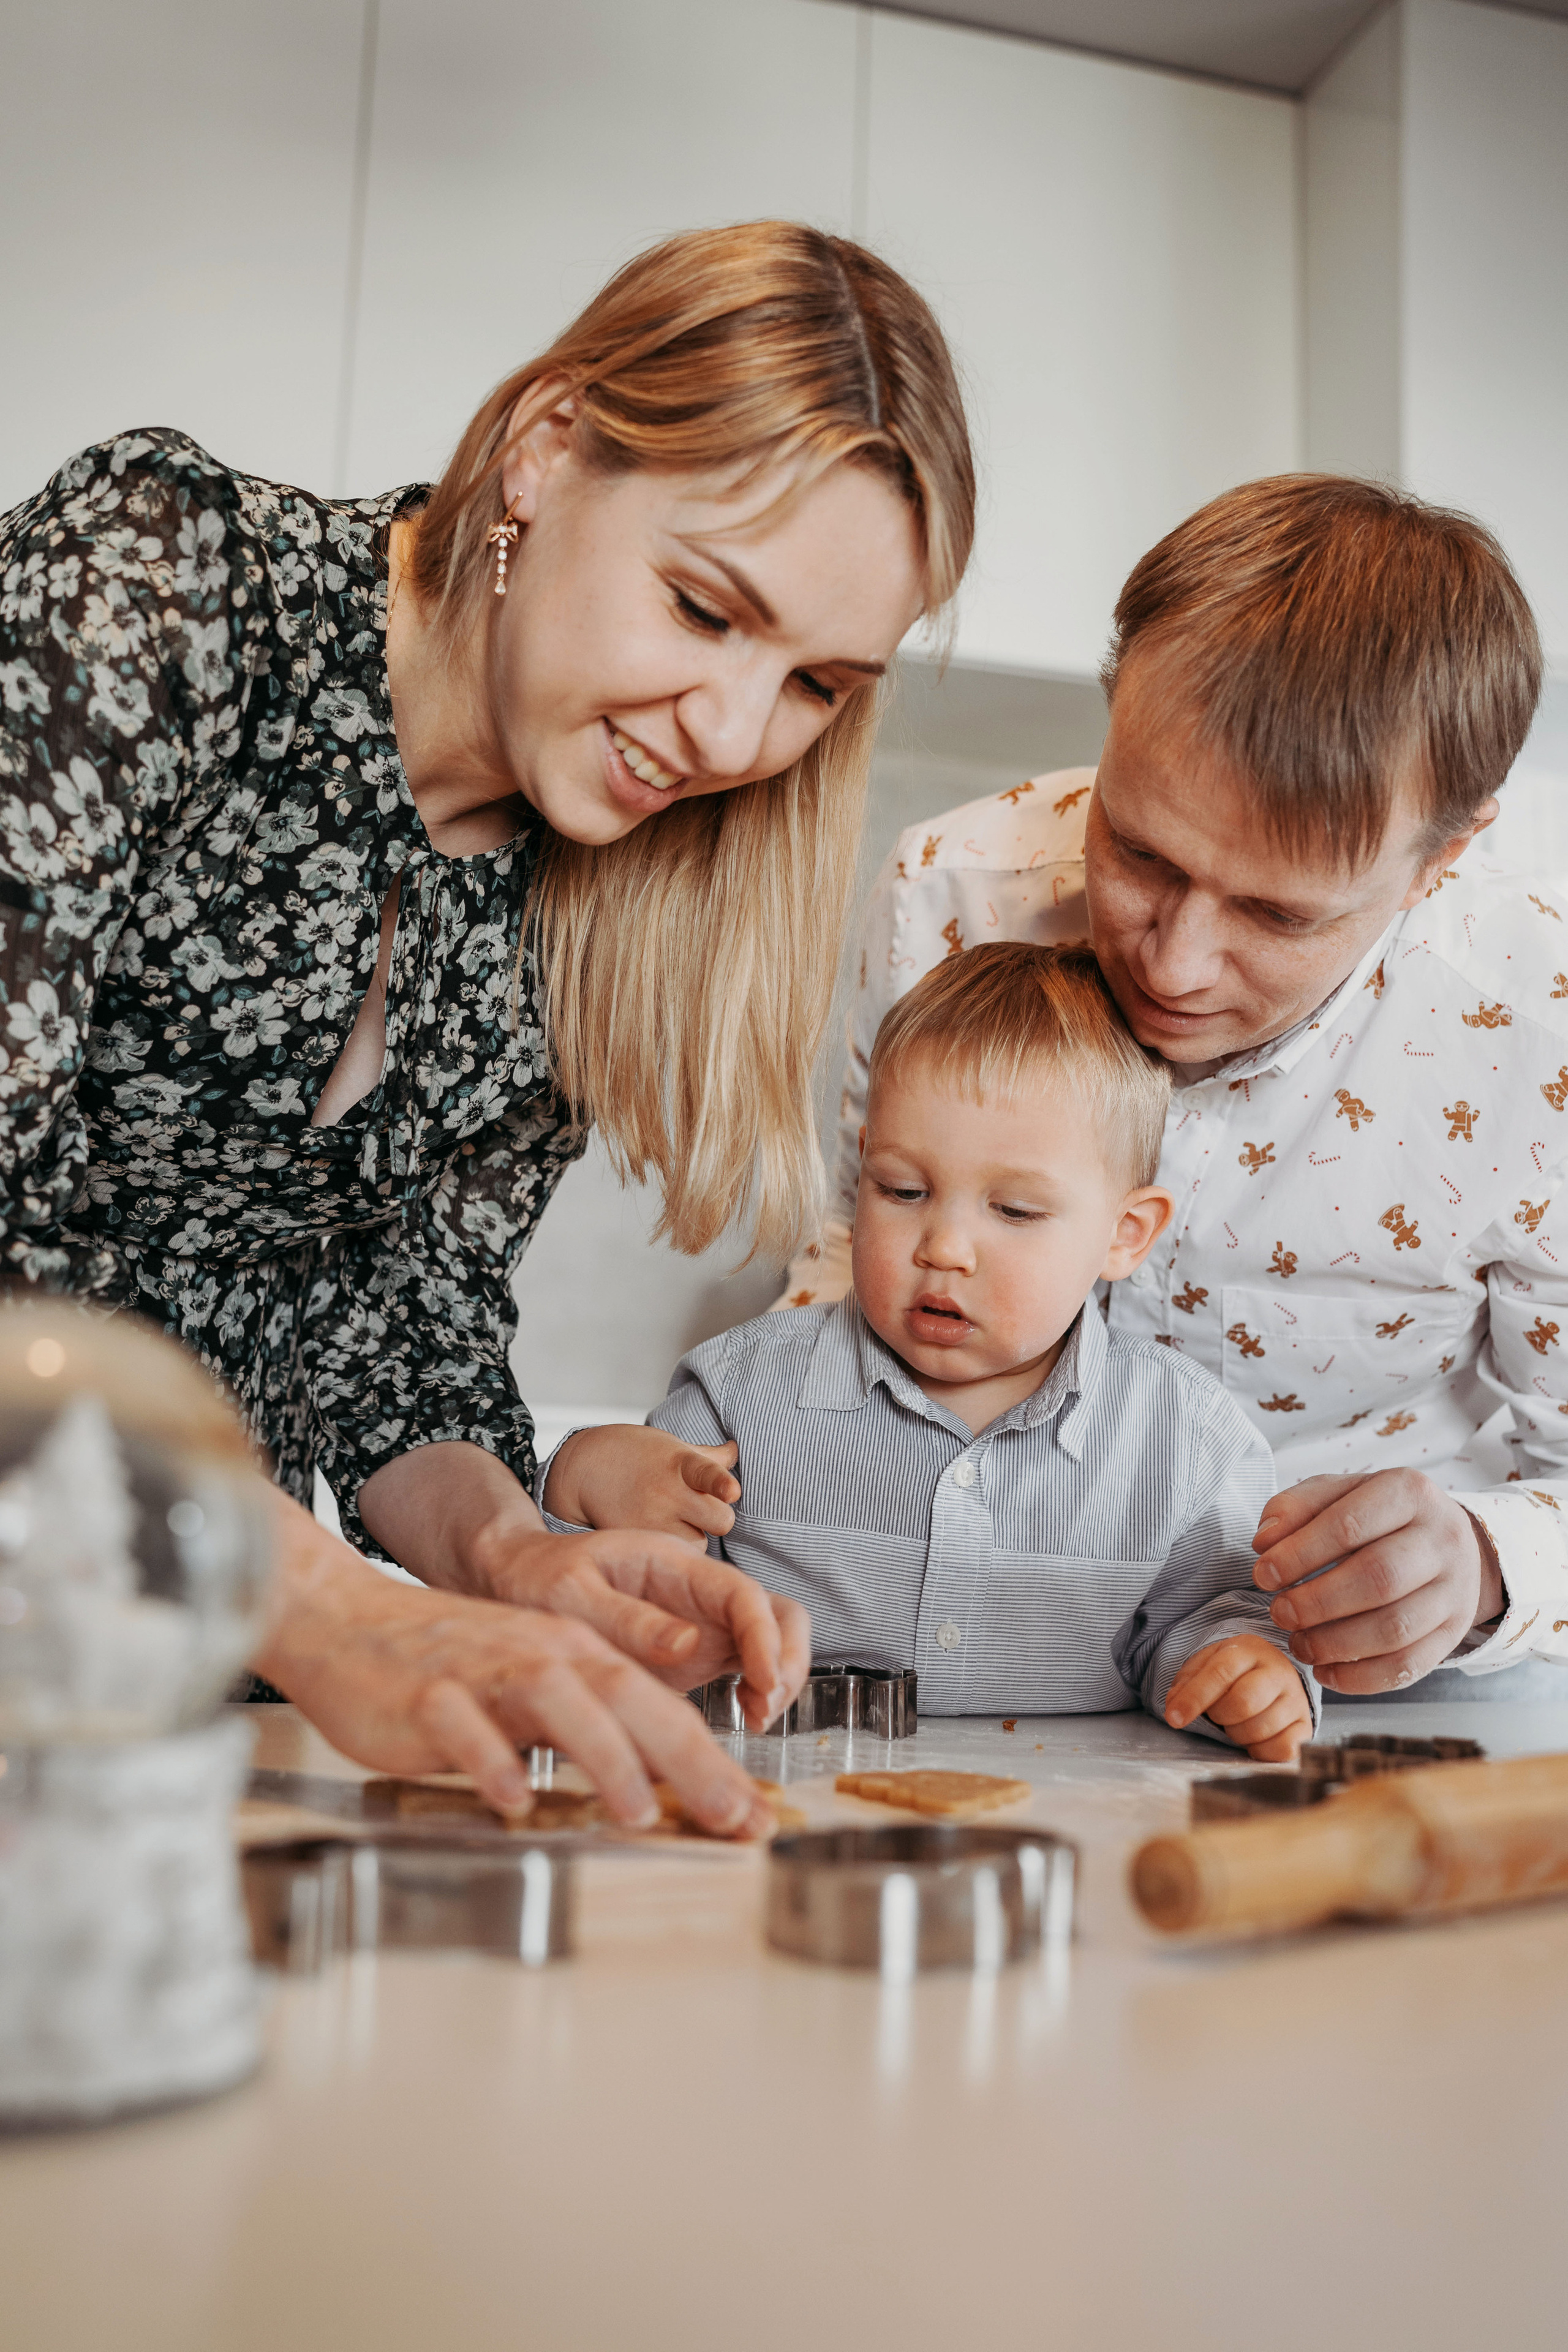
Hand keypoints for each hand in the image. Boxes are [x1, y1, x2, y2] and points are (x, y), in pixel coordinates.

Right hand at [254, 1489, 777, 1835]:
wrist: (346, 1621)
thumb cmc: (444, 1664)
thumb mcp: (528, 1685)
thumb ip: (584, 1726)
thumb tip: (653, 1785)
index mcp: (572, 1653)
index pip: (657, 1705)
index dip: (710, 1759)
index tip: (753, 1815)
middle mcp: (539, 1655)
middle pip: (627, 1697)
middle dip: (688, 1758)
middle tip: (731, 1816)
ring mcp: (483, 1673)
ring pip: (557, 1702)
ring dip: (603, 1755)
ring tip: (639, 1810)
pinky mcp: (426, 1695)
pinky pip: (465, 1727)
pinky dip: (492, 1760)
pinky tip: (513, 1798)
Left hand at [471, 1511, 809, 1731]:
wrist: (516, 1582)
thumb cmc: (537, 1579)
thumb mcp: (570, 1593)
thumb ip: (628, 1618)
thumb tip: (690, 1644)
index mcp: (673, 1565)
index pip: (743, 1593)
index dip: (765, 1636)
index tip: (764, 1681)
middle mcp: (698, 1593)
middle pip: (778, 1614)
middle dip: (789, 1659)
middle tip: (767, 1708)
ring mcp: (701, 1625)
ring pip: (771, 1643)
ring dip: (780, 1680)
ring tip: (758, 1719)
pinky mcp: (694, 1657)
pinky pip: (747, 1670)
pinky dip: (760, 1694)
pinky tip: (745, 1717)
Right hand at [545, 1423, 740, 1545]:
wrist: (585, 1467)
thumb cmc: (638, 1456)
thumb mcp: (673, 1447)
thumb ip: (709, 1456)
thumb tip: (736, 1450)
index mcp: (680, 1464)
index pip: (706, 1473)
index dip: (720, 1483)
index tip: (732, 1491)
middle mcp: (667, 1493)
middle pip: (721, 1520)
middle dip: (718, 1518)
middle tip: (699, 1509)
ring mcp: (652, 1520)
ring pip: (699, 1545)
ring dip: (694, 1537)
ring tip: (673, 1521)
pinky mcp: (636, 1541)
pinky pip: (672, 1558)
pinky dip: (671, 1551)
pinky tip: (657, 1533)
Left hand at [1164, 1635, 1312, 1761]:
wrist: (1273, 1671)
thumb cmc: (1234, 1672)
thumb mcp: (1206, 1665)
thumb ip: (1186, 1684)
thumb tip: (1175, 1710)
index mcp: (1248, 1650)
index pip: (1220, 1673)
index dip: (1194, 1698)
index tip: (1174, 1718)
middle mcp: (1277, 1672)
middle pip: (1243, 1703)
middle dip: (1220, 1716)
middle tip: (1218, 1715)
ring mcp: (1296, 1698)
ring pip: (1260, 1729)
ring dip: (1237, 1735)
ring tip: (1236, 1722)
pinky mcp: (1306, 1724)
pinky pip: (1282, 1749)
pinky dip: (1261, 1751)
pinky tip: (1254, 1739)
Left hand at [1250, 1472, 1503, 1695]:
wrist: (1452, 1544)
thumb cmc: (1381, 1518)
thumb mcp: (1340, 1494)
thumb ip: (1296, 1507)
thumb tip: (1265, 1542)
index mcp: (1409, 1492)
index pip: (1349, 1524)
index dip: (1299, 1554)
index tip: (1264, 1574)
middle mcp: (1441, 1539)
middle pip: (1377, 1578)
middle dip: (1317, 1603)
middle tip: (1279, 1613)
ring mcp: (1454, 1590)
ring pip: (1395, 1628)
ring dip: (1335, 1644)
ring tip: (1299, 1644)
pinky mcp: (1454, 1632)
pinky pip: (1410, 1665)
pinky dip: (1361, 1678)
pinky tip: (1326, 1672)